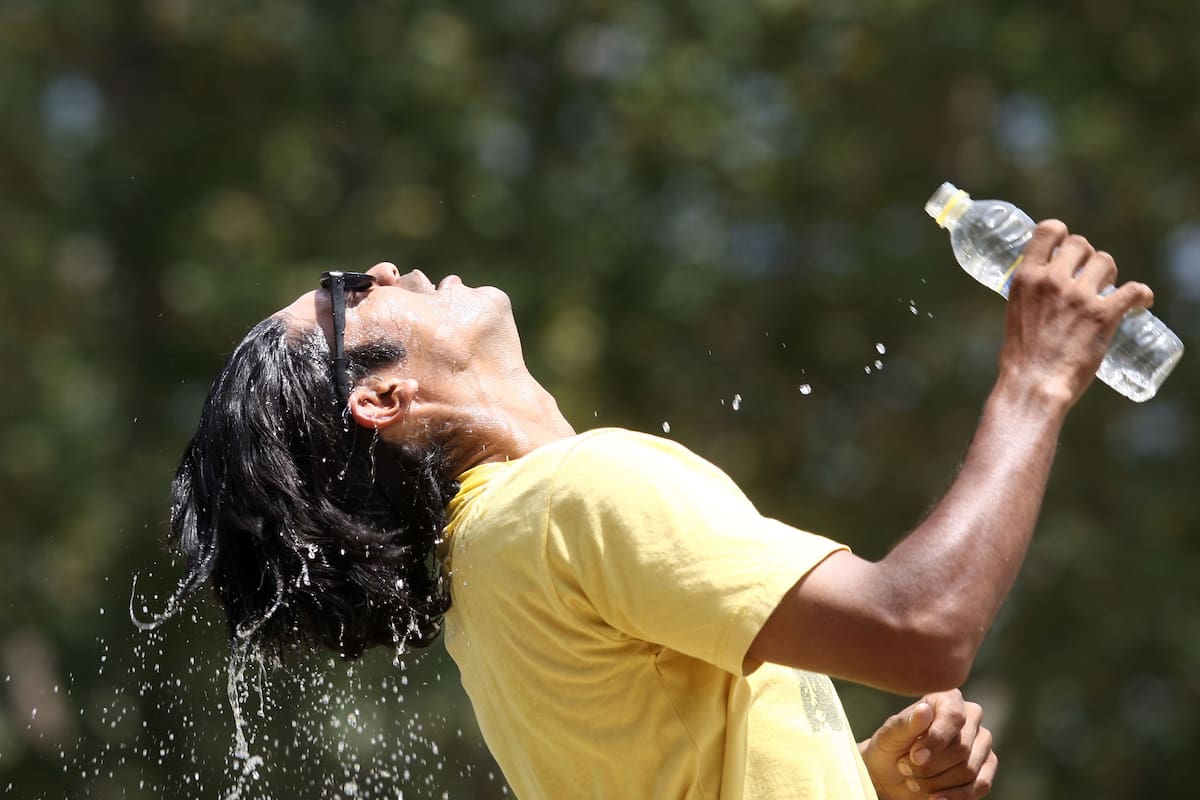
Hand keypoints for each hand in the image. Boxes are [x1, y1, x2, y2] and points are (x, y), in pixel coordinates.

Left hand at [859, 689, 996, 799]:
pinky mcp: (986, 768)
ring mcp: (982, 743)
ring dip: (937, 783)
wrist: (892, 774)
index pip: (953, 717)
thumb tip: (925, 711)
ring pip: (968, 770)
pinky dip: (955, 796)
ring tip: (914, 780)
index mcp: (947, 699)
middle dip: (929, 766)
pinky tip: (935, 799)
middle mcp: (970, 717)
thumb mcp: (889, 735)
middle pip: (961, 748)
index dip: (935, 740)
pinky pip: (979, 786)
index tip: (915, 757)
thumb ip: (906, 724)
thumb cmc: (890, 747)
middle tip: (905, 768)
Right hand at [999, 219, 1153, 404]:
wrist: (1033, 384)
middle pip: (1081, 244)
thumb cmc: (1021, 357)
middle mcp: (1053, 281)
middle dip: (1087, 257)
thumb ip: (1031, 295)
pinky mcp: (1104, 315)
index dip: (1061, 234)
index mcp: (1027, 278)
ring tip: (1107, 289)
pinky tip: (1142, 302)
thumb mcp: (1014, 313)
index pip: (1049, 231)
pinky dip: (1142, 295)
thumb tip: (1046, 290)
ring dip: (1109, 273)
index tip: (1064, 245)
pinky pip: (1134, 290)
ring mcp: (1080, 297)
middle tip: (1088, 275)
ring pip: (1106, 261)